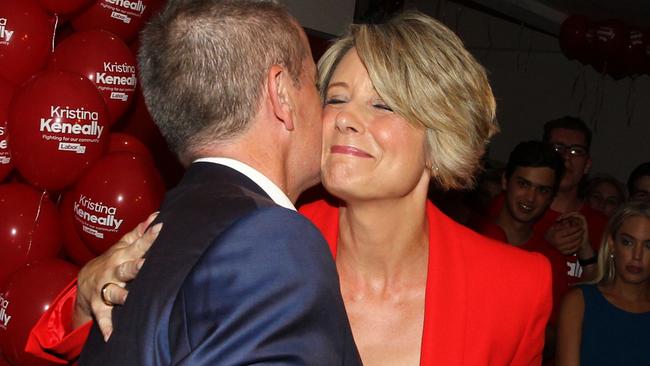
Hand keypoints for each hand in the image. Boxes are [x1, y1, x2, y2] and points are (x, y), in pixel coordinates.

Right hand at [73, 212, 161, 340]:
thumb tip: (155, 217)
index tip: (160, 228)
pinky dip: (106, 327)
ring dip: (121, 296)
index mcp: (121, 257)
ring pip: (114, 293)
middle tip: (144, 264)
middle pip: (125, 269)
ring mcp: (105, 290)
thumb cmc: (111, 262)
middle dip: (134, 267)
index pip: (137, 246)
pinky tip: (112, 335)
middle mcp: (113, 272)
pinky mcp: (100, 307)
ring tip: (128, 298)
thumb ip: (139, 233)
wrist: (84, 283)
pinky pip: (103, 318)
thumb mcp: (121, 247)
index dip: (149, 238)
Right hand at [544, 213, 585, 255]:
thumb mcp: (553, 227)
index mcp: (556, 235)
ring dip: (580, 240)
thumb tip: (571, 222)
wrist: (543, 245)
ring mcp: (561, 249)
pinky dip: (577, 246)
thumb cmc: (549, 234)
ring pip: (574, 244)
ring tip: (581, 236)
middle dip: (579, 233)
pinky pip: (573, 250)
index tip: (579, 226)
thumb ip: (562, 225)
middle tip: (582, 230)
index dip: (576, 228)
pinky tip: (578, 242)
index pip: (569, 231)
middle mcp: (558, 242)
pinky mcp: (563, 253)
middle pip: (573, 238)